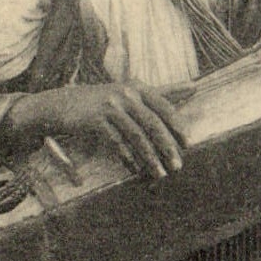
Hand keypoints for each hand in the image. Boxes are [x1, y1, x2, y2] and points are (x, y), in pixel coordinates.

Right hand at [4, 83, 183, 176]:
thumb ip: (164, 92)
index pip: (164, 106)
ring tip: (160, 174)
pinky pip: (117, 142)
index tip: (188, 144)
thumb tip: (195, 87)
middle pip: (152, 123)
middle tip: (177, 166)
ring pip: (136, 136)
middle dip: (167, 147)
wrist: (65, 104)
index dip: (177, 126)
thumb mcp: (134, 93)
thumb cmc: (106, 102)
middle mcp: (125, 94)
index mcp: (138, 87)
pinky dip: (128, 157)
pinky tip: (136, 170)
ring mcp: (110, 106)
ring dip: (150, 158)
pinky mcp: (95, 120)